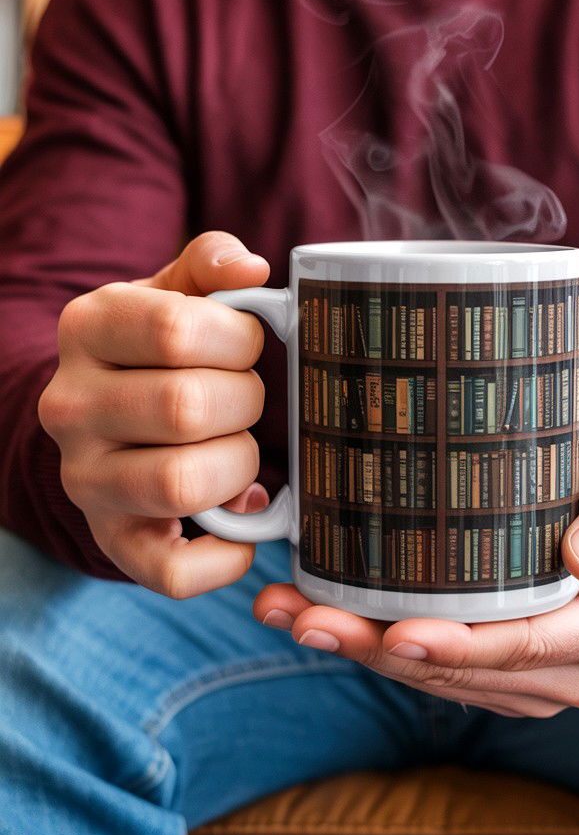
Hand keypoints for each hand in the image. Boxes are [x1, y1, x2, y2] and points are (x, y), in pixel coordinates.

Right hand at [38, 231, 271, 596]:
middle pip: (184, 407)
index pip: (175, 330)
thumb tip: (252, 270)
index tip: (249, 342)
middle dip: (247, 401)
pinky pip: (172, 571)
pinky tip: (245, 515)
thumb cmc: (159, 347)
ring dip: (240, 465)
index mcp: (87, 329)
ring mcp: (84, 479)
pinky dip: (226, 555)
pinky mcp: (111, 540)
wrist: (103, 414)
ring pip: (181, 483)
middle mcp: (70, 405)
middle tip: (249, 398)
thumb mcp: (175, 292)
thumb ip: (211, 263)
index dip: (239, 338)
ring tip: (241, 448)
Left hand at [253, 446, 578, 717]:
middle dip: (378, 649)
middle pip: (461, 670)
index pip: (523, 647)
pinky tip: (314, 613)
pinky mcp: (494, 674)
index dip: (458, 646)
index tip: (397, 633)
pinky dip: (372, 643)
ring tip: (287, 611)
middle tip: (305, 617)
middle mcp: (568, 674)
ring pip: (433, 678)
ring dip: (359, 649)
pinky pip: (429, 669)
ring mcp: (528, 682)